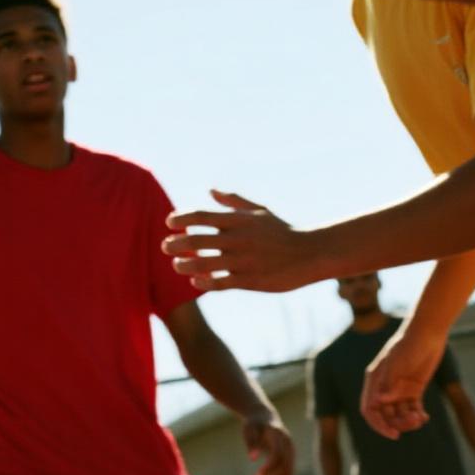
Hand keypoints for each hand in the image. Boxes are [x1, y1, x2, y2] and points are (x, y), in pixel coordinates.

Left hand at [165, 191, 326, 292]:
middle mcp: (236, 239)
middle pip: (195, 240)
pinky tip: (195, 281)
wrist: (309, 253)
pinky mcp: (248, 280)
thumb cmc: (282, 231)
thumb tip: (210, 191)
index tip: (169, 222)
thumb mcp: (259, 211)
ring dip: (183, 264)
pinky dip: (203, 282)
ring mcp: (241, 261)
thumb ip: (233, 201)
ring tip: (176, 265)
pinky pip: (218, 283)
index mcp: (238, 220)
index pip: (200, 216)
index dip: (180, 218)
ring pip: (202, 264)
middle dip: (174, 243)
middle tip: (165, 246)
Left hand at [243, 414, 295, 474]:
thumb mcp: (249, 429)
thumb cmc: (254, 424)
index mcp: (279, 436)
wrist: (265, 418)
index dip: (269, 468)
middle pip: (286, 469)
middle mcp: (289, 445)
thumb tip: (252, 458)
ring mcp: (291, 453)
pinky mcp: (289, 460)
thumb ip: (251, 442)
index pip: (278, 456)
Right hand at [361, 322, 444, 440]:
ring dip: (408, 421)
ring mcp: (400, 389)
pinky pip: (413, 408)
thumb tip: (379, 402)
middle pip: (386, 415)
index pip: (369, 409)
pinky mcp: (414, 389)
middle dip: (397, 423)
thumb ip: (388, 384)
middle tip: (413, 423)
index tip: (393, 434)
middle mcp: (385, 387)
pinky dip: (417, 415)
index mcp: (374, 381)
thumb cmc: (408, 345)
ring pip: (400, 414)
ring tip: (420, 419)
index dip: (378, 424)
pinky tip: (424, 417)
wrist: (428, 332)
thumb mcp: (397, 364)